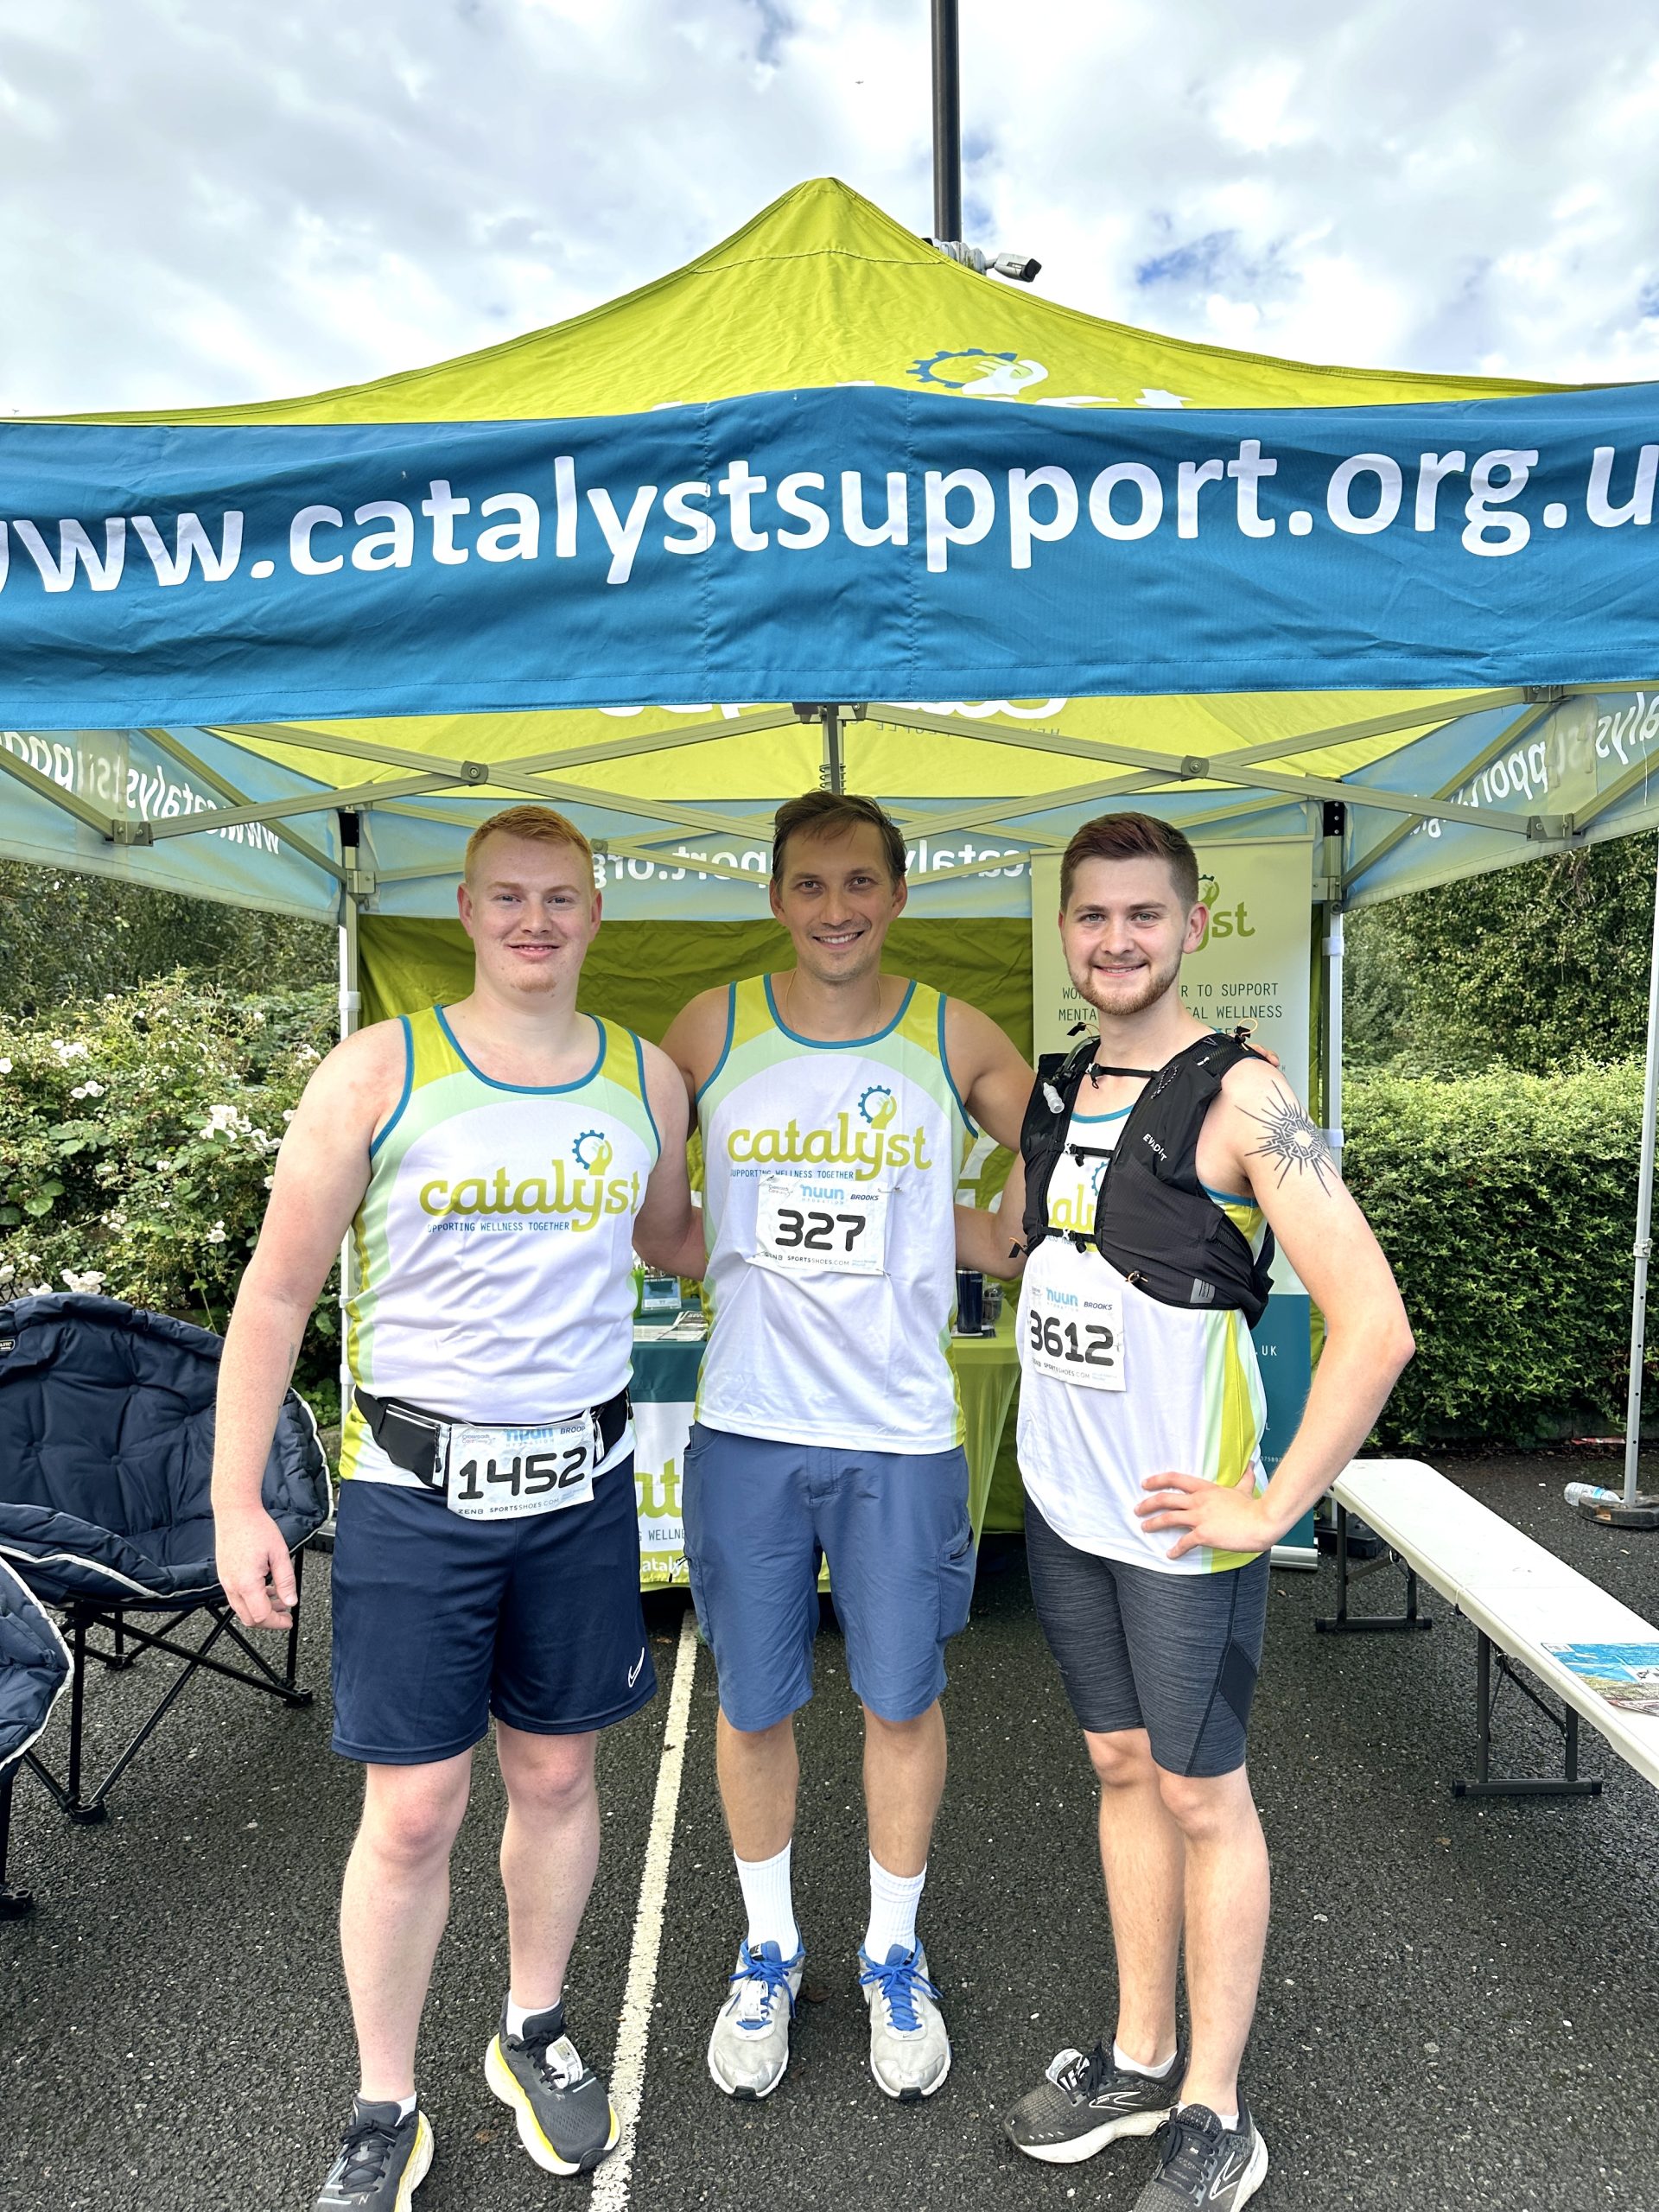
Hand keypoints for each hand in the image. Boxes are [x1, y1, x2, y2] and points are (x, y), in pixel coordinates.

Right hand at [215, 1507, 297, 1628]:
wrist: (235, 1512)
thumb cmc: (256, 1528)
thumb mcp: (279, 1553)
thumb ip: (286, 1581)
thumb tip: (291, 1601)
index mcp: (246, 1583)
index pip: (261, 1616)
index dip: (277, 1622)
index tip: (289, 1621)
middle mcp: (232, 1586)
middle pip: (249, 1618)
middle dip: (269, 1621)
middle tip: (285, 1615)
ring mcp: (226, 1581)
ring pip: (241, 1609)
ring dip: (260, 1610)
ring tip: (280, 1600)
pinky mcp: (224, 1576)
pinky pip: (237, 1597)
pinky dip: (252, 1600)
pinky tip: (267, 1589)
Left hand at [1134, 1469, 1276, 1560]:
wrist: (1262, 1521)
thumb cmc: (1255, 1507)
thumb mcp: (1246, 1488)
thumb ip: (1245, 1477)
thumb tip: (1250, 1466)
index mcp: (1206, 1489)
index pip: (1175, 1479)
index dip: (1157, 1480)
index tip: (1145, 1483)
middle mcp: (1199, 1501)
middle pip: (1166, 1499)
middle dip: (1148, 1504)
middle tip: (1138, 1509)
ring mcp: (1200, 1517)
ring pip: (1169, 1518)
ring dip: (1154, 1523)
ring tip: (1144, 1527)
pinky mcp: (1204, 1534)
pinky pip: (1184, 1542)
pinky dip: (1175, 1549)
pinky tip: (1170, 1554)